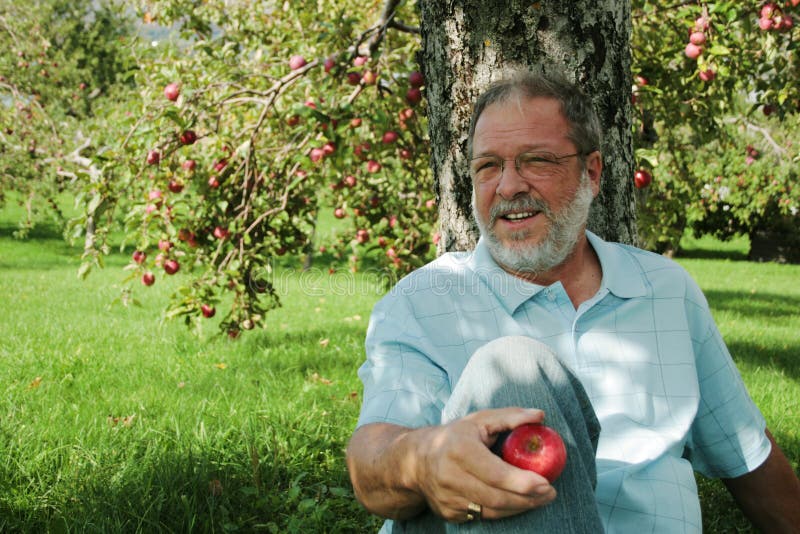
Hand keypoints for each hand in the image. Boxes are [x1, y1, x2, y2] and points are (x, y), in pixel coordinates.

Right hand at [412, 407, 556, 522]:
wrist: (415, 460)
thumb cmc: (454, 436)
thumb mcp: (479, 420)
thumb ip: (510, 416)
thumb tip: (539, 415)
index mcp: (458, 449)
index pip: (495, 473)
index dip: (522, 482)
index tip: (546, 483)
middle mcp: (449, 476)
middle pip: (496, 497)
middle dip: (528, 499)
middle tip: (550, 494)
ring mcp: (447, 498)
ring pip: (491, 511)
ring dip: (519, 508)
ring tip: (539, 499)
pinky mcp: (448, 512)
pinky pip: (482, 516)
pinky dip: (502, 511)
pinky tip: (516, 503)